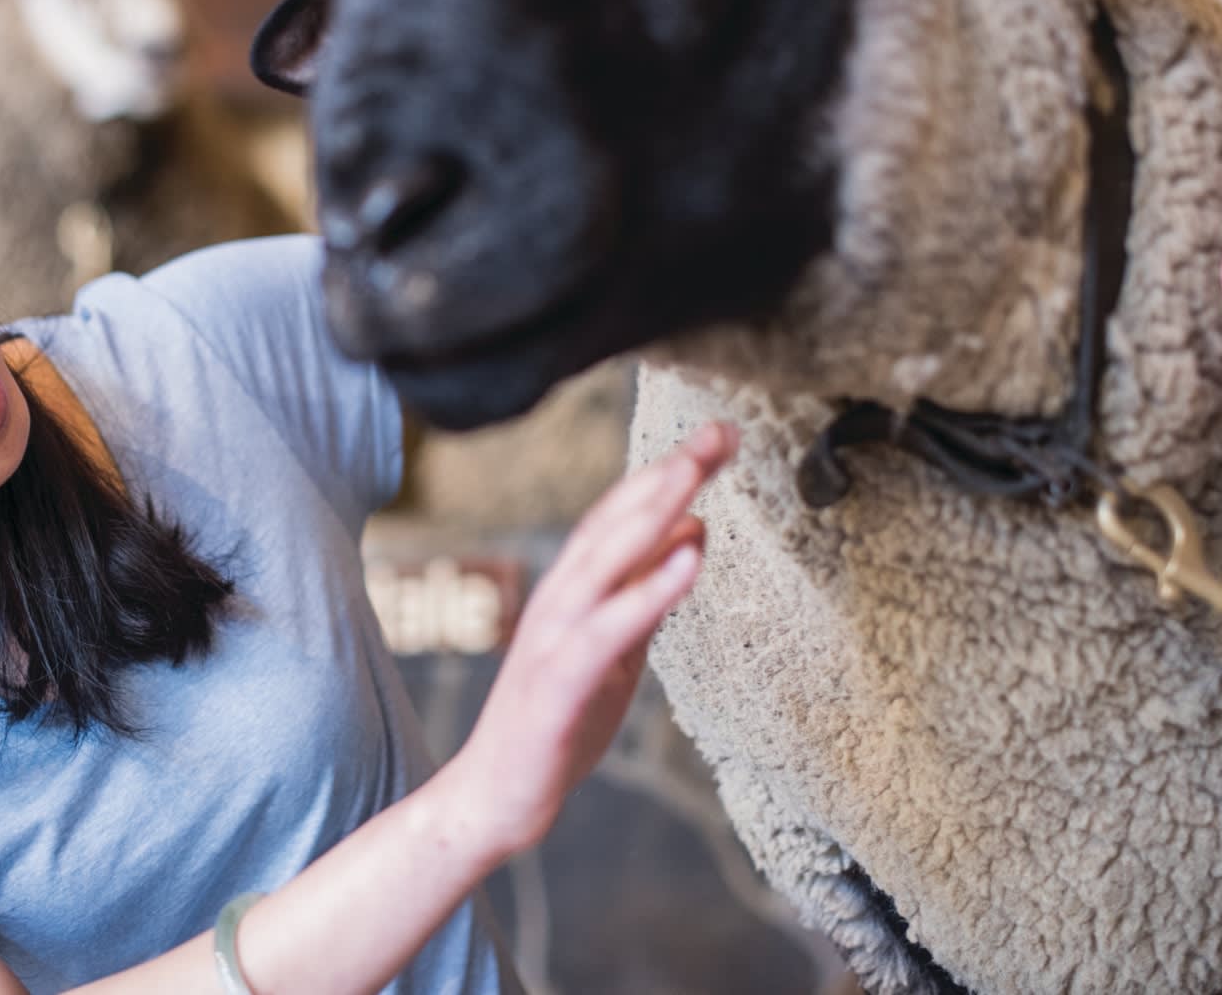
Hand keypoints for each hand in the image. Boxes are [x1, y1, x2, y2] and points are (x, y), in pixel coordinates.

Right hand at [442, 422, 734, 859]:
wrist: (502, 790)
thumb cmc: (560, 718)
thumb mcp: (617, 646)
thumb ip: (647, 592)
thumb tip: (692, 533)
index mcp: (572, 586)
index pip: (620, 514)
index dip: (666, 472)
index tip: (716, 437)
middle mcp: (560, 596)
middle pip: (616, 520)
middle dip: (668, 474)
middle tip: (719, 432)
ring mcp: (556, 633)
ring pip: (605, 558)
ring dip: (652, 512)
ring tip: (695, 472)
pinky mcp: (561, 677)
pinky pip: (611, 625)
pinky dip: (650, 588)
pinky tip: (688, 560)